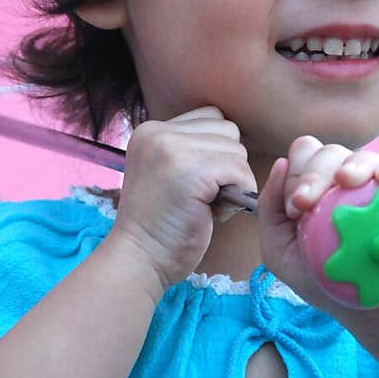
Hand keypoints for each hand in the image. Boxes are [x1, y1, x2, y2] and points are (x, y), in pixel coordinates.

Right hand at [108, 107, 256, 294]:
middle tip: (205, 196)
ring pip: (237, 151)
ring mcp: (173, 149)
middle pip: (228, 131)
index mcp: (150, 130)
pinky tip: (214, 213)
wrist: (138, 259)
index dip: (216, 151)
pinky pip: (240, 171)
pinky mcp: (191, 171)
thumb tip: (236, 144)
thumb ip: (192, 150)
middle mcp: (158, 132)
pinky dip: (238, 194)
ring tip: (207, 204)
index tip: (199, 182)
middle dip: (227, 164)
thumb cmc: (160, 225)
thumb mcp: (167, 172)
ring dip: (233, 181)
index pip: (211, 117)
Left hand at [258, 136, 378, 336]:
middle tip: (307, 202)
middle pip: (331, 152)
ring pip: (367, 156)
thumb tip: (279, 165)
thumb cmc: (328, 281)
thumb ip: (270, 211)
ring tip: (344, 182)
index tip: (295, 207)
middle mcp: (351, 179)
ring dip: (353, 165)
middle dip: (314, 171)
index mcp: (319, 185)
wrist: (378, 315)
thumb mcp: (282, 254)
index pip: (305, 157)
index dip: (296, 173)